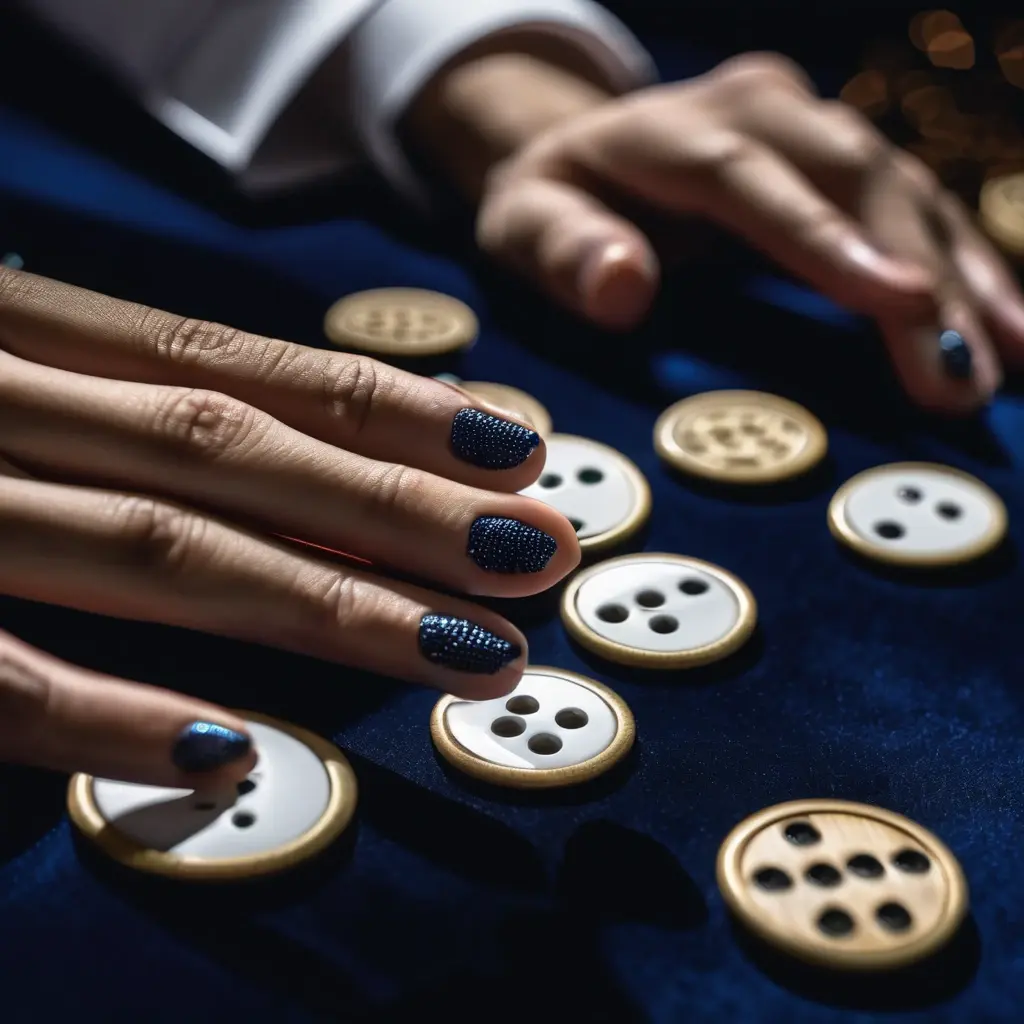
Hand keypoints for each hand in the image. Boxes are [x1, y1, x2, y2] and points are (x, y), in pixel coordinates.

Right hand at [0, 269, 578, 784]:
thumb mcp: (6, 382)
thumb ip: (111, 411)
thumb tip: (277, 455)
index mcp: (22, 342)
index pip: (230, 365)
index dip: (381, 410)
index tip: (511, 452)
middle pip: (230, 450)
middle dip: (400, 507)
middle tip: (542, 551)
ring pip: (160, 552)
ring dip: (332, 605)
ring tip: (475, 650)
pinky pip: (3, 680)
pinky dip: (114, 719)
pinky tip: (236, 750)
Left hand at [427, 52, 1023, 413]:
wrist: (578, 148)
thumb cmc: (546, 203)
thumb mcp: (523, 225)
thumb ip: (564, 251)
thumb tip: (623, 285)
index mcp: (669, 132)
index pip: (756, 184)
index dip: (831, 244)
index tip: (903, 306)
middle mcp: (755, 110)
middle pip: (853, 181)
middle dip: (920, 278)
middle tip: (964, 377)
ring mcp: (804, 123)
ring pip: (902, 188)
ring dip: (964, 272)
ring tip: (1011, 357)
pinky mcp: (834, 153)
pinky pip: (910, 203)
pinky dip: (959, 262)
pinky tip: (1002, 320)